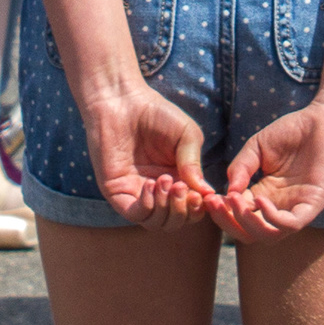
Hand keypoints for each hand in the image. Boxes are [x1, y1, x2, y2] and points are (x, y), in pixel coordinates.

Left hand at [81, 80, 212, 229]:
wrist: (122, 101)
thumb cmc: (156, 113)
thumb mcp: (186, 134)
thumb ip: (194, 163)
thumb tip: (205, 193)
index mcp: (178, 179)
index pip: (193, 209)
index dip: (200, 208)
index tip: (203, 194)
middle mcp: (159, 192)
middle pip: (176, 221)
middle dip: (183, 210)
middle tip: (182, 187)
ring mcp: (137, 194)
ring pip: (157, 223)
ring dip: (167, 209)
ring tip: (166, 181)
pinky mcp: (118, 192)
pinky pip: (136, 214)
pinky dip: (149, 206)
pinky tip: (152, 185)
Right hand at [218, 94, 323, 239]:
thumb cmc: (294, 130)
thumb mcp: (257, 147)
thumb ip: (241, 168)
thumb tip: (227, 192)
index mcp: (265, 194)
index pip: (239, 216)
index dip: (222, 212)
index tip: (208, 198)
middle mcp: (280, 206)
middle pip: (251, 233)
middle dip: (229, 223)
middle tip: (216, 204)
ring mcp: (297, 206)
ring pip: (270, 235)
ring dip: (247, 224)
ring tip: (234, 202)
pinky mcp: (314, 203)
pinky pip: (291, 224)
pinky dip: (272, 219)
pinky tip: (260, 200)